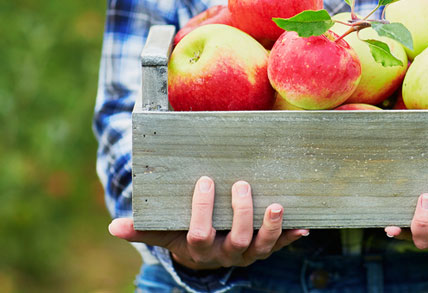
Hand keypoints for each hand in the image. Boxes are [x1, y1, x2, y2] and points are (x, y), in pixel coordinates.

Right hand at [109, 177, 308, 269]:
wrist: (207, 254)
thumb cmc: (184, 234)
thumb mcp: (165, 232)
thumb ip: (144, 228)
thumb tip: (114, 226)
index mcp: (200, 249)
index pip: (199, 234)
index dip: (202, 211)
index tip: (205, 181)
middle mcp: (226, 255)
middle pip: (235, 240)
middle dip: (240, 214)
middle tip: (242, 185)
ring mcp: (248, 254)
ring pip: (262, 246)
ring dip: (271, 227)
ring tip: (276, 205)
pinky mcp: (266, 248)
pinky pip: (281, 245)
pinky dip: (291, 236)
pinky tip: (304, 226)